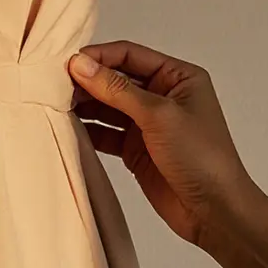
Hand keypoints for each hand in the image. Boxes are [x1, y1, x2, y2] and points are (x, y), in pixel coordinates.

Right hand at [67, 42, 258, 244]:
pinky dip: (88, 131)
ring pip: (107, 107)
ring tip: (54, 107)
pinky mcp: (136, 149)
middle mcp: (162, 96)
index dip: (97, 57)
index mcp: (178, 77)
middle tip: (52, 87)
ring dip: (83, 106)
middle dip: (86, 82)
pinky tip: (67, 128)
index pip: (129, 55)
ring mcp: (148, 124)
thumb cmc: (202, 157)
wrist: (215, 212)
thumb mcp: (159, 115)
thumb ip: (117, 89)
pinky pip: (106, 133)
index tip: (66, 64)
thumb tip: (80, 64)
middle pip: (114, 80)